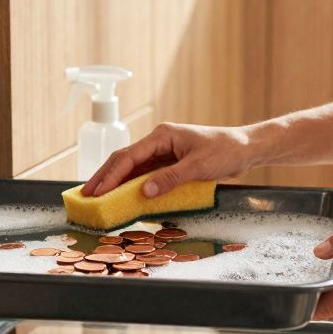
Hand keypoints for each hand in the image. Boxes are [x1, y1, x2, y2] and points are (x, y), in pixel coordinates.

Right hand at [81, 123, 257, 197]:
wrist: (246, 148)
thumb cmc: (225, 151)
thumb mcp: (198, 167)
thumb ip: (170, 179)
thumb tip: (144, 191)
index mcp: (162, 136)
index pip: (129, 157)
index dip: (110, 175)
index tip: (96, 191)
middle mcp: (159, 141)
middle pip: (124, 160)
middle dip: (104, 177)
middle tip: (86, 195)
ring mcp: (164, 152)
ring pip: (132, 167)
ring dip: (115, 182)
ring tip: (98, 197)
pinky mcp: (170, 162)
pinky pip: (145, 174)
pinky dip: (131, 185)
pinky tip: (121, 195)